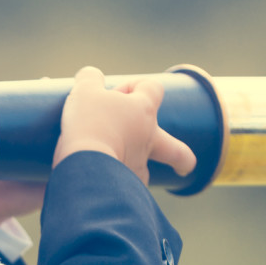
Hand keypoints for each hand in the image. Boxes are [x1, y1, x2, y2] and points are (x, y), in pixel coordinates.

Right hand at [52, 66, 196, 185]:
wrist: (85, 164)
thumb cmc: (89, 123)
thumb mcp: (84, 91)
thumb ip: (89, 79)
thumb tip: (90, 75)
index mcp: (143, 110)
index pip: (154, 88)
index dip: (136, 86)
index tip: (115, 93)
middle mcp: (148, 138)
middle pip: (177, 149)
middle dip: (180, 156)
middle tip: (180, 165)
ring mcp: (140, 165)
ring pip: (147, 171)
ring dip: (136, 167)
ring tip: (116, 168)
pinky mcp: (126, 188)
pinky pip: (126, 189)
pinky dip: (117, 186)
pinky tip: (102, 184)